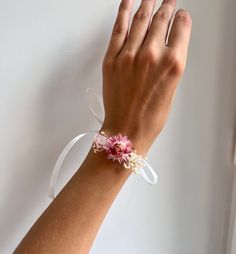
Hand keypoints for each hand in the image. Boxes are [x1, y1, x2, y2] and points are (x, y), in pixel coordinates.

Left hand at [101, 0, 191, 154]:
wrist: (126, 131)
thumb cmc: (150, 118)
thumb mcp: (172, 90)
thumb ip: (171, 64)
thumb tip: (169, 47)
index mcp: (173, 64)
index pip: (181, 27)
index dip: (182, 18)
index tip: (180, 15)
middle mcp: (153, 55)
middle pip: (161, 19)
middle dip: (166, 6)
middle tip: (168, 0)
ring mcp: (130, 55)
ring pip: (141, 19)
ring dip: (148, 4)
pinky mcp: (112, 59)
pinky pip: (119, 28)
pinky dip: (124, 12)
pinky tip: (129, 1)